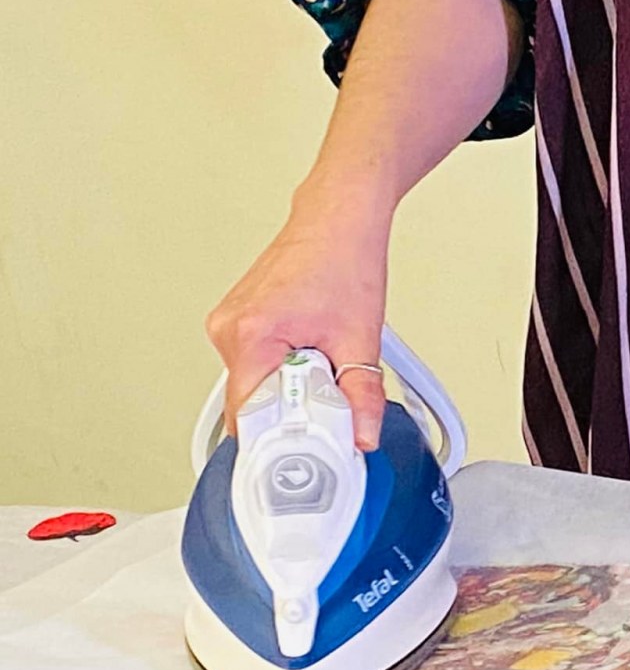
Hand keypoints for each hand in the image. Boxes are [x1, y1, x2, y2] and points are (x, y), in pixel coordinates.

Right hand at [204, 178, 393, 449]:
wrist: (338, 219)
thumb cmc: (344, 261)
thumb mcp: (360, 339)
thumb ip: (362, 396)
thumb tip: (360, 436)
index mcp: (250, 336)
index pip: (248, 419)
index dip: (281, 440)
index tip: (309, 450)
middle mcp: (227, 330)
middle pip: (251, 405)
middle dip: (292, 413)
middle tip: (331, 399)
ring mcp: (229, 324)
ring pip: (255, 386)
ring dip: (290, 388)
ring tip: (324, 358)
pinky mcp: (238, 322)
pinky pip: (256, 365)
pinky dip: (284, 369)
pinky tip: (312, 349)